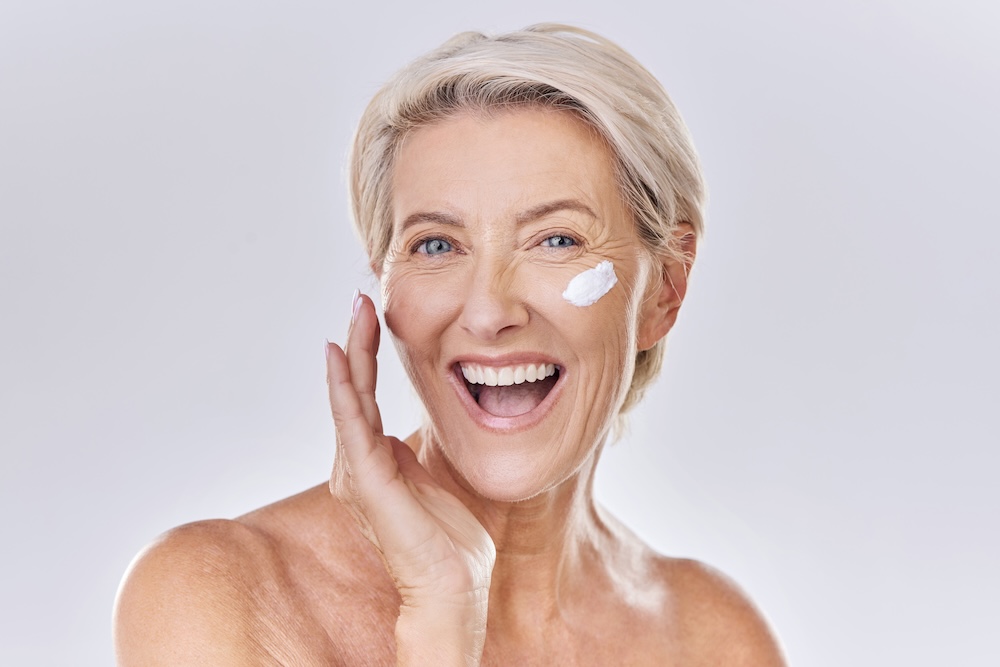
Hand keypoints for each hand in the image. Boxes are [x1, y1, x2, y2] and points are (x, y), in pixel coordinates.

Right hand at [325, 291, 495, 665]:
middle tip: (361, 299)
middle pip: (352, 390)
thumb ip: (416, 449)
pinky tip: (340, 354)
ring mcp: (356, 470)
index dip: (367, 356)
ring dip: (353, 352)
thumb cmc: (448, 536)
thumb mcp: (432, 475)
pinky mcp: (365, 478)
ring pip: (349, 398)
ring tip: (357, 312)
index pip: (365, 396)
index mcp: (372, 461)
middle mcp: (355, 463)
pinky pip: (351, 422)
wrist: (452, 582)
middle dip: (357, 342)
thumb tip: (414, 426)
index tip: (375, 317)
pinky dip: (343, 386)